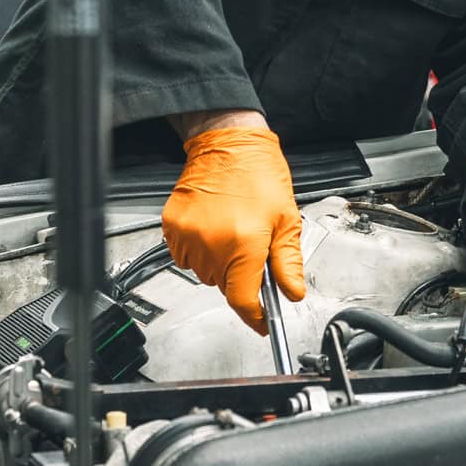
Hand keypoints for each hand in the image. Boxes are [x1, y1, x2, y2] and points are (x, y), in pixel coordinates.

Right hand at [161, 126, 304, 334]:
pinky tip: (213, 229)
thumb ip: (287, 261)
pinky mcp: (173, 226)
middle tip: (251, 248)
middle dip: (240, 276)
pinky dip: (200, 251)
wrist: (228, 144)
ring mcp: (189, 235)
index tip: (261, 322)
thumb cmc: (259, 174)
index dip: (254, 317)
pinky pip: (185, 257)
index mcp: (244, 242)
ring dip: (219, 264)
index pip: (243, 299)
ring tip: (232, 233)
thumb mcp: (286, 219)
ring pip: (205, 274)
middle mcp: (213, 242)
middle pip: (224, 286)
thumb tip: (292, 292)